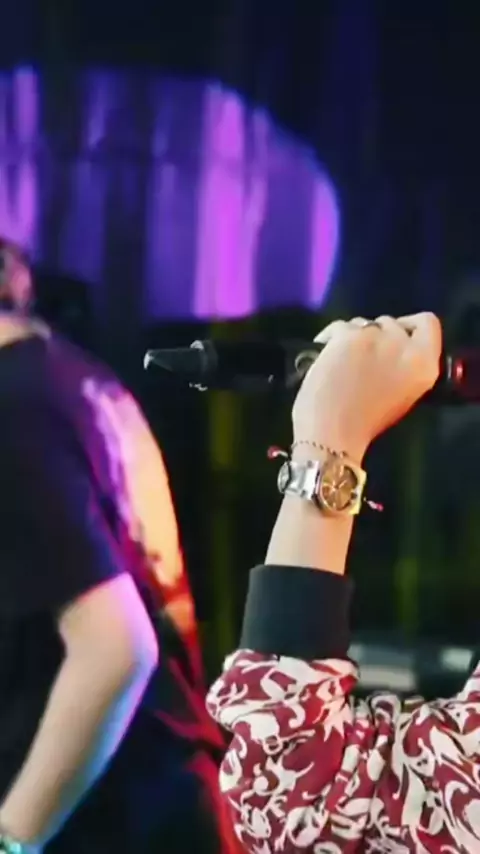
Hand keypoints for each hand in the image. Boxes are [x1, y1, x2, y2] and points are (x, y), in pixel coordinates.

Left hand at [292, 313, 441, 458]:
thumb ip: (405, 365)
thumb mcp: (404, 394)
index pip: (428, 323)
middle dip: (376, 336)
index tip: (395, 338)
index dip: (409, 326)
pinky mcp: (346, 336)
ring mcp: (374, 338)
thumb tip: (391, 346)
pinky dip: (329, 339)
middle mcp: (403, 346)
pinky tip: (323, 358)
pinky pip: (337, 327)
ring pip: (362, 323)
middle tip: (362, 359)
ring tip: (341, 363)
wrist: (333, 435)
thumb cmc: (366, 424)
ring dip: (352, 337)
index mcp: (425, 365)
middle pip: (391, 322)